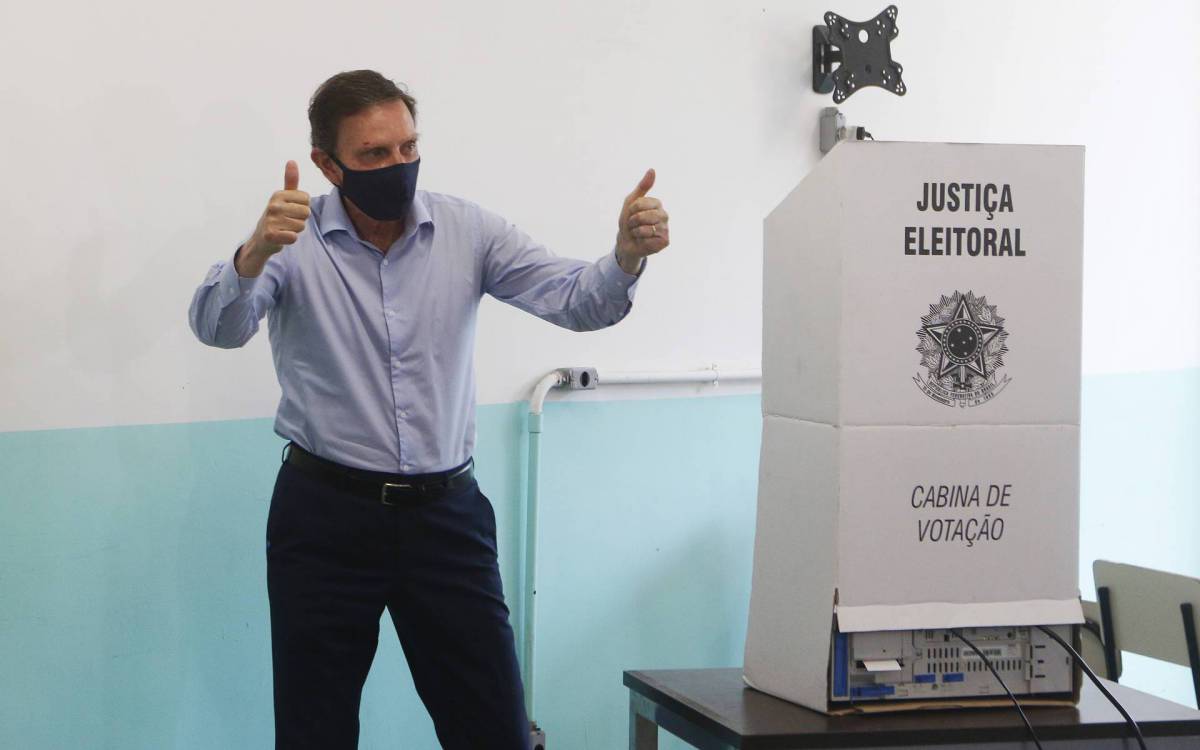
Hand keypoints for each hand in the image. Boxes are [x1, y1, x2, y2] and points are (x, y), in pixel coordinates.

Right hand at [236, 161, 310, 277]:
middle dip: (300, 219)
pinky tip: (281, 237)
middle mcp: (273, 205)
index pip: (307, 199)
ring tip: (283, 228)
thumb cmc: (276, 217)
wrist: (261, 239)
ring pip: (301, 226)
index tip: (290, 210)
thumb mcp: (283, 197)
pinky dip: (290, 239)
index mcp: (278, 194)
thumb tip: (292, 161)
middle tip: (287, 221)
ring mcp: (271, 220)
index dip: (302, 207)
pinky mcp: (271, 235)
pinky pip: (294, 237)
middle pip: (306, 212)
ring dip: (295, 230)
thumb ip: (290, 181)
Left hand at [615, 168, 668, 274]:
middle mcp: (664, 215)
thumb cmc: (629, 222)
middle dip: (633, 222)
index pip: (640, 203)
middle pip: (643, 216)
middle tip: (634, 225)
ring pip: (646, 228)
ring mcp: (666, 229)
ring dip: (636, 232)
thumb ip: (642, 186)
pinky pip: (649, 240)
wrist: (626, 242)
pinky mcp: (665, 242)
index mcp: (657, 204)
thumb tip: (652, 170)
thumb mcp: (631, 202)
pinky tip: (644, 242)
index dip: (631, 210)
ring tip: (638, 233)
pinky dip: (642, 241)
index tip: (632, 214)